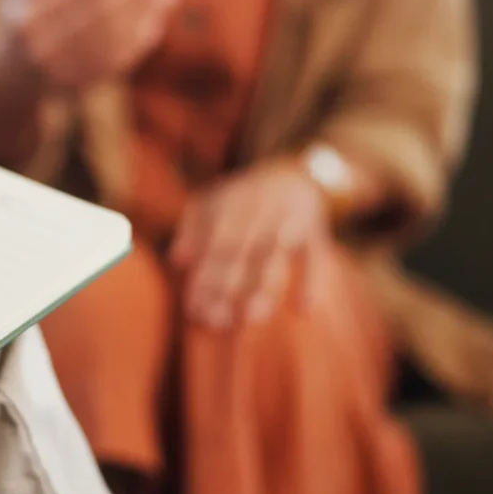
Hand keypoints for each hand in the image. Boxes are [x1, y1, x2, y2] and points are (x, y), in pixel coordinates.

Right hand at [6, 0, 178, 88]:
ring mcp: (64, 72)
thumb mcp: (18, 0)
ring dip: (146, 12)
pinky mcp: (82, 88)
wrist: (14, 83)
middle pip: (102, 14)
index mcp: (28, 22)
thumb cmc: (23, 27)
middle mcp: (44, 51)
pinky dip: (140, 39)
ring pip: (115, 38)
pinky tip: (157, 19)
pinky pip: (117, 62)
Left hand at [169, 160, 328, 327]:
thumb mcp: (211, 200)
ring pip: (274, 258)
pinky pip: (314, 257)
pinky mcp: (316, 231)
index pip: (214, 246)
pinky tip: (303, 310)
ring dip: (263, 287)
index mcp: (230, 205)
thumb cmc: (241, 196)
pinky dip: (311, 281)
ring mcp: (288, 221)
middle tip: (214, 321)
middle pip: (240, 255)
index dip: (204, 277)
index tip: (194, 309)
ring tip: (250, 318)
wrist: (292, 171)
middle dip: (226, 288)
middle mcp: (258, 212)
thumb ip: (191, 228)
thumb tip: (176, 261)